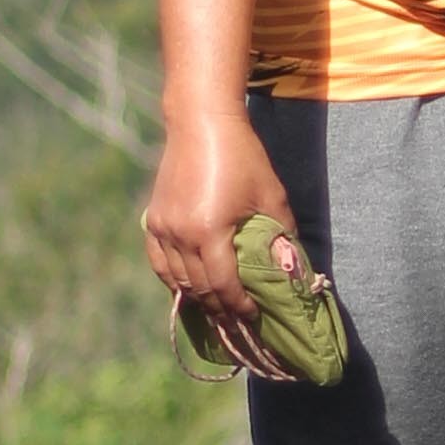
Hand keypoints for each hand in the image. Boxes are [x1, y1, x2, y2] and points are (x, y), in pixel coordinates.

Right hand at [141, 109, 302, 374]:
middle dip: (220, 308)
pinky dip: (174, 279)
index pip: (224, 286)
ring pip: (177, 280)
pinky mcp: (153, 220)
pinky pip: (160, 263)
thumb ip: (281, 236)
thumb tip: (291, 270)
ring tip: (217, 308)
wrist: (201, 123)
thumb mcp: (271, 197)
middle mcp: (179, 235)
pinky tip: (189, 287)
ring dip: (198, 297)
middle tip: (238, 321)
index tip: (255, 315)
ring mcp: (161, 228)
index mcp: (209, 232)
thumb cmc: (243, 157)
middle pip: (199, 288)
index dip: (240, 306)